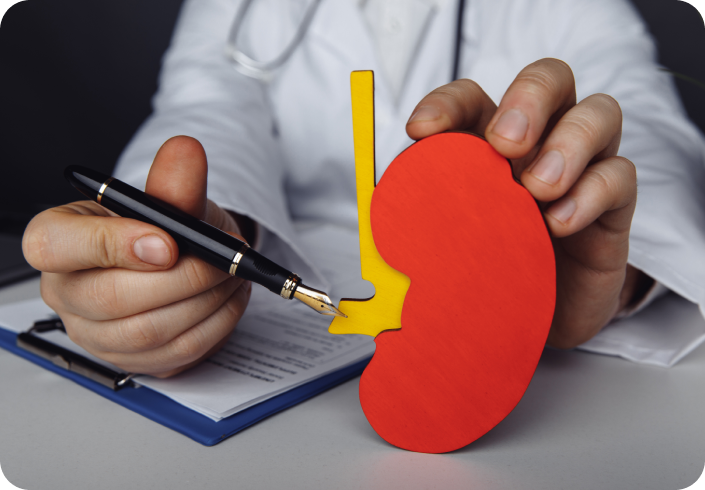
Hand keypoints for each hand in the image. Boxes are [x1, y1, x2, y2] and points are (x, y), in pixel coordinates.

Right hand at [22, 136, 251, 376]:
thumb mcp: (172, 199)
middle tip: (223, 260)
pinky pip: (176, 352)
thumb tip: (186, 151)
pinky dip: (215, 324)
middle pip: (111, 298)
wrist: (184, 263)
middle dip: (182, 278)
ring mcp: (97, 335)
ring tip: (233, 274)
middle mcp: (67, 293)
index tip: (169, 243)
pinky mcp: (134, 361)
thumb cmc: (166, 229)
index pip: (54, 246)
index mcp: (58, 241)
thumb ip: (176, 180)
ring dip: (206, 301)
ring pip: (149, 331)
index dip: (112, 245)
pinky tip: (229, 298)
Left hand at [406, 58, 645, 347]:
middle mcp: (537, 143)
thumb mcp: (443, 246)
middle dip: (528, 100)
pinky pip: (619, 176)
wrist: (527, 321)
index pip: (471, 99)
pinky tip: (559, 224)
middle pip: (549, 79)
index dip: (446, 104)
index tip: (420, 131)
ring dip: (567, 143)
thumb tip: (375, 218)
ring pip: (598, 114)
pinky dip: (591, 192)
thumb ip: (419, 222)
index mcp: (487, 143)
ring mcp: (579, 169)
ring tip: (536, 189)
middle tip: (505, 143)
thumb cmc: (483, 272)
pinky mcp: (612, 207)